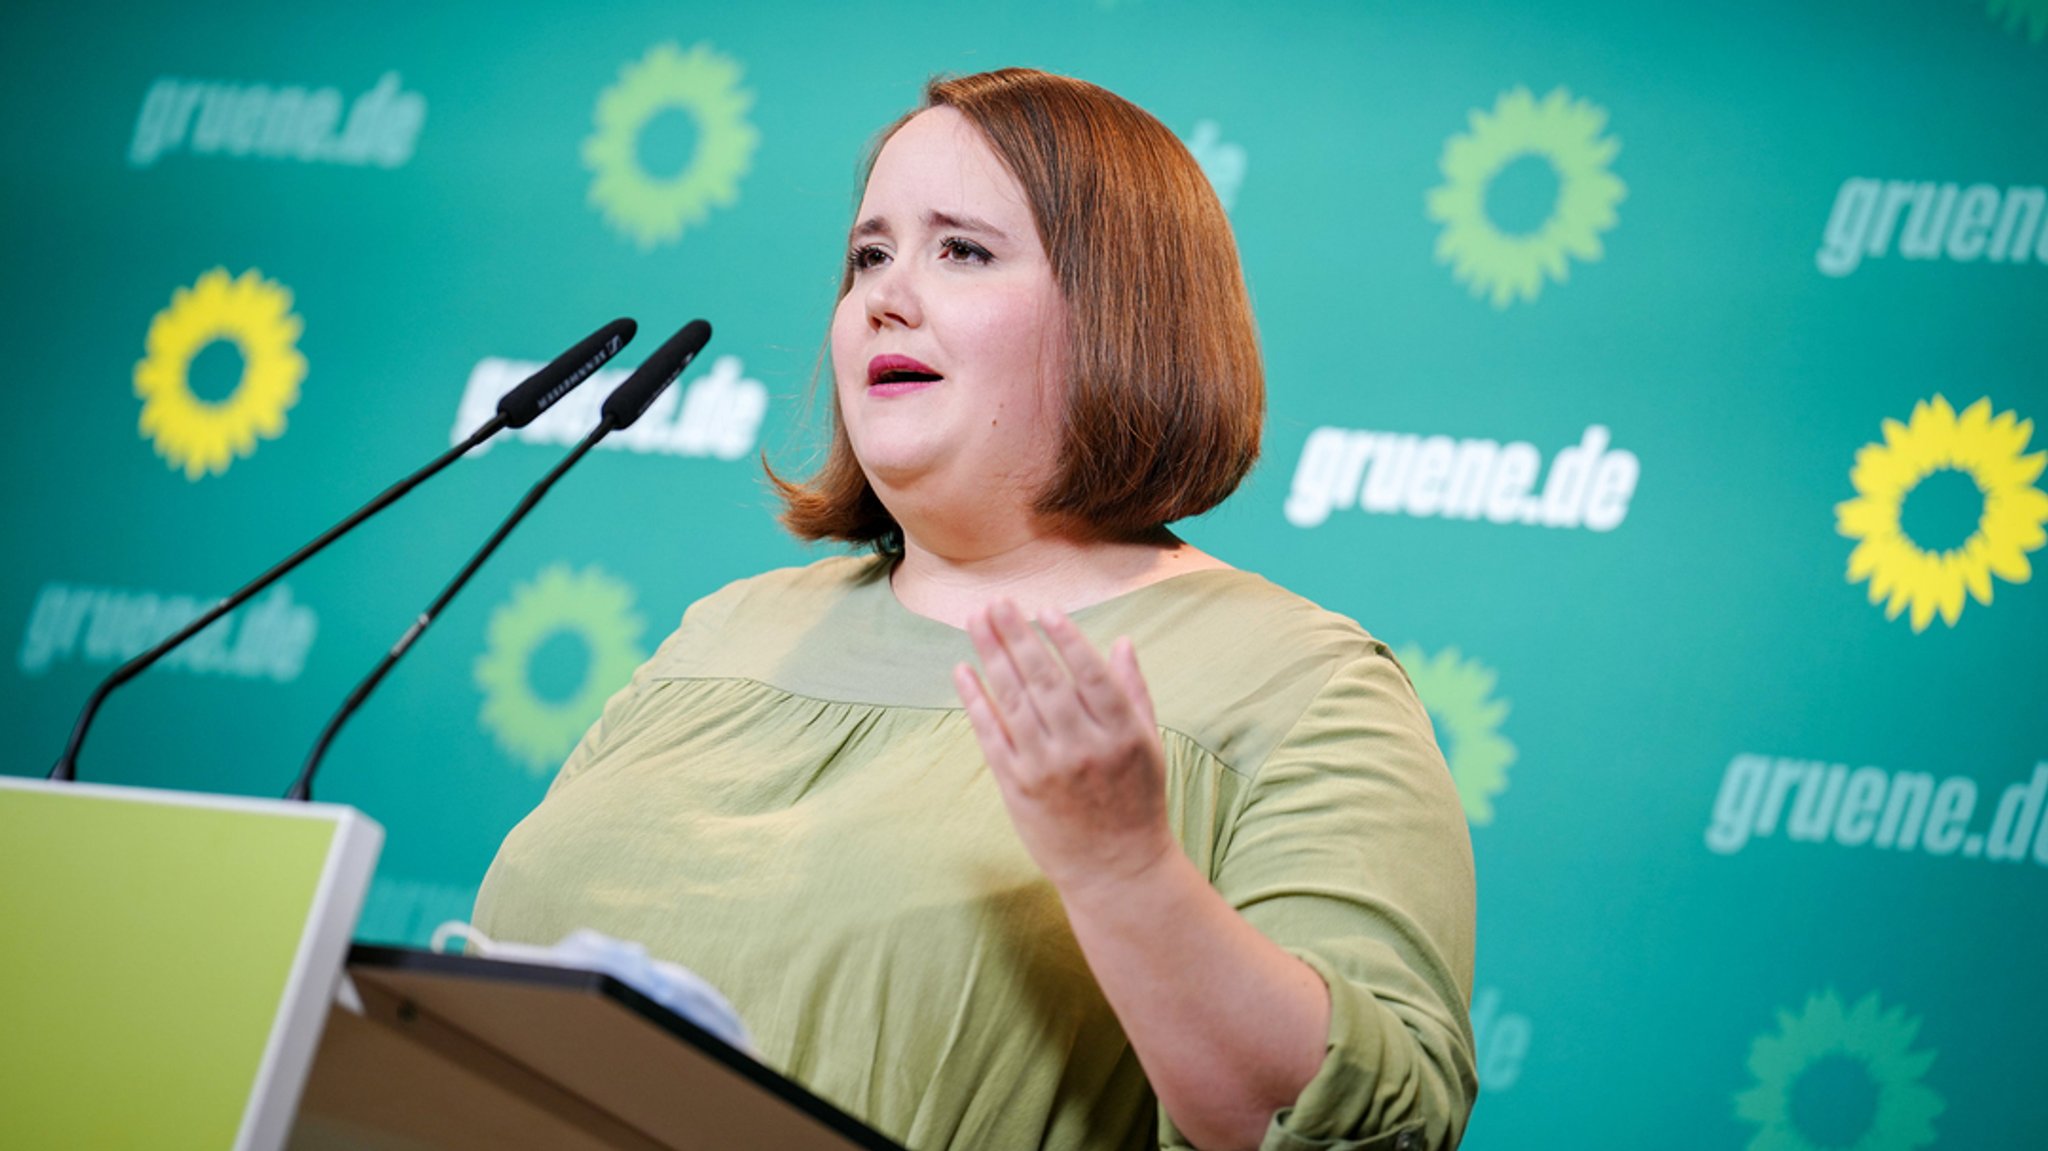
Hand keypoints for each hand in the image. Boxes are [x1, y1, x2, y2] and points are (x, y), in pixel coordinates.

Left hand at [953, 599, 1178, 897]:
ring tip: (976, 621)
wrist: (1117, 870)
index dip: (1066, 639)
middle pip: (1043, 680)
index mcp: (1120, 733)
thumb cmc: (1137, 801)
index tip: (1045, 609)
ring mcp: (1046, 768)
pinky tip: (963, 670)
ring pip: (1014, 701)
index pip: (1089, 674)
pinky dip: (976, 701)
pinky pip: (991, 736)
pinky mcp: (1017, 788)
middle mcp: (1082, 747)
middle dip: (1017, 636)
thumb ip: (1133, 692)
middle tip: (997, 602)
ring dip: (992, 656)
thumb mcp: (1148, 745)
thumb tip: (1122, 642)